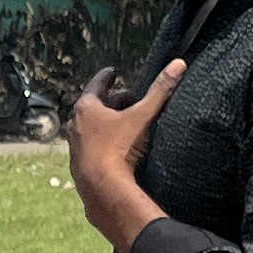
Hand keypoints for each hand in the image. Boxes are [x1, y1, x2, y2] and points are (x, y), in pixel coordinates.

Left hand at [66, 60, 181, 245]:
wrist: (102, 188)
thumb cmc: (118, 148)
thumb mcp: (142, 116)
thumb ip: (160, 91)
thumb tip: (178, 64)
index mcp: (86, 108)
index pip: (97, 85)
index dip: (108, 77)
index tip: (114, 72)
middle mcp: (75, 125)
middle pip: (95, 107)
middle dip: (112, 102)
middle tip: (128, 99)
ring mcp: (75, 146)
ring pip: (91, 128)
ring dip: (106, 124)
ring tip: (123, 124)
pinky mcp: (79, 165)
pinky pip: (92, 148)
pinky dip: (103, 143)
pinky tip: (115, 150)